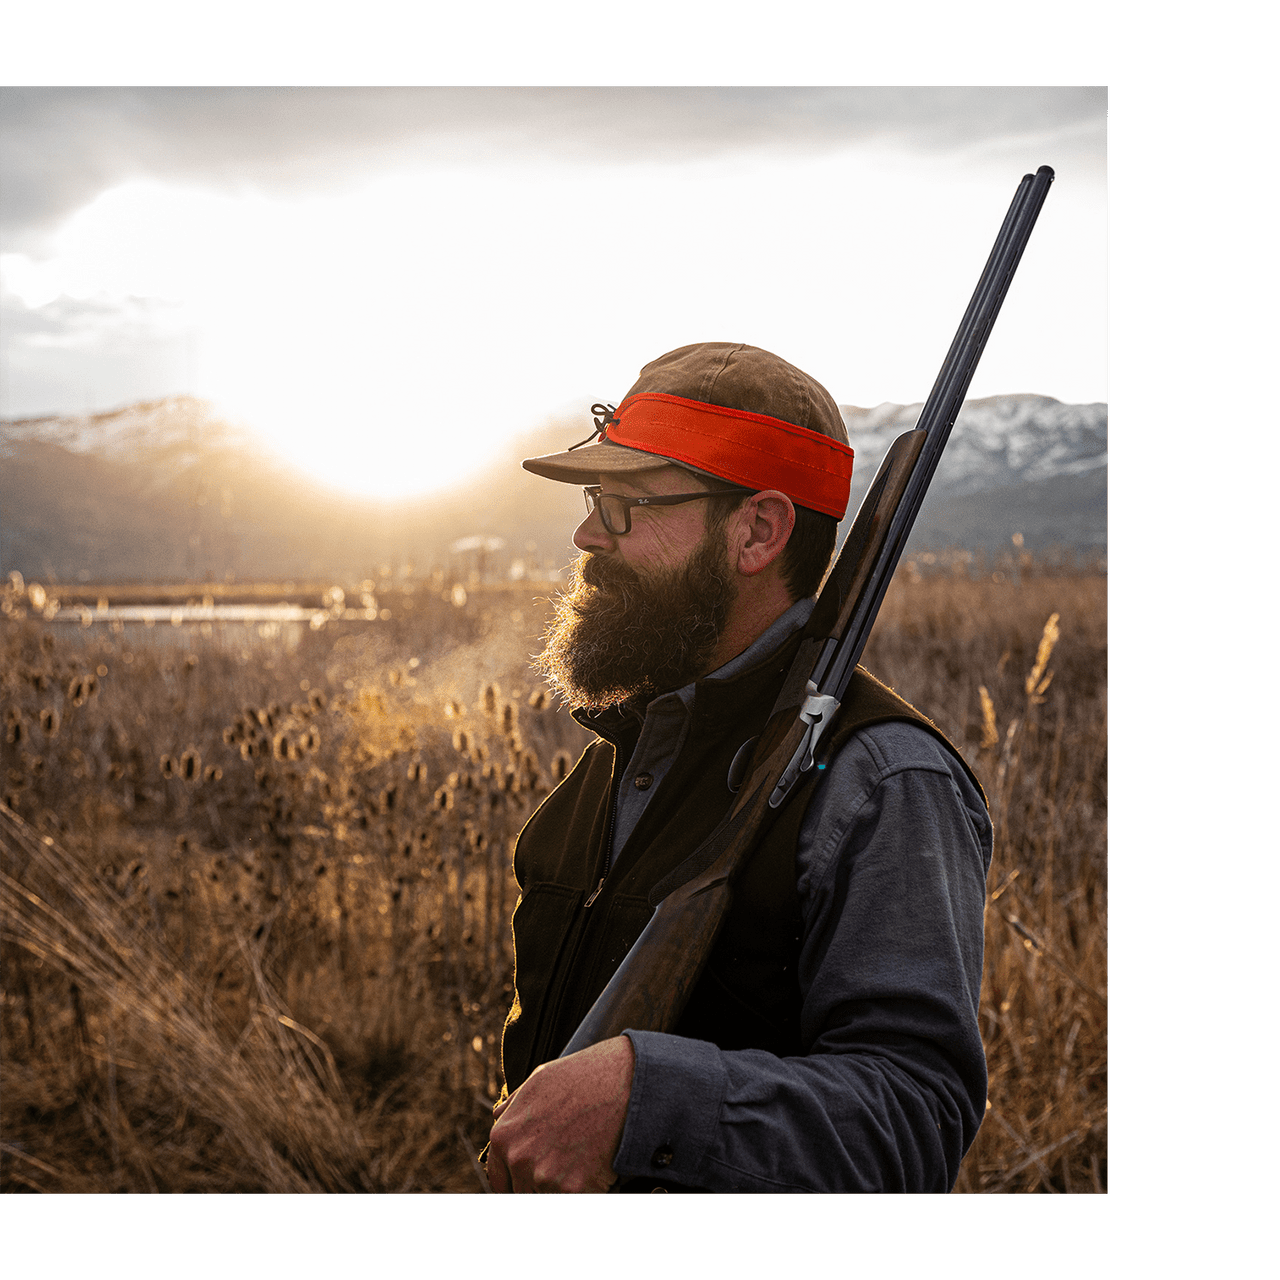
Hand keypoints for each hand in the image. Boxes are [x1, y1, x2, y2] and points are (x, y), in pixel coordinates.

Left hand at [486, 1035, 633, 1192]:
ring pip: (548, 1200)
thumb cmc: (582, 1077)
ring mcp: (545, 1177)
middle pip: (523, 1194)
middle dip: (541, 1186)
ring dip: (564, 1189)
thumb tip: (498, 1116)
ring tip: (583, 1161)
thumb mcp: (538, 1082)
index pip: (499, 1180)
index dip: (515, 1183)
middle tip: (565, 1168)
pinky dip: (588, 1192)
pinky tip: (598, 1166)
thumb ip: (514, 1106)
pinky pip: (576, 1202)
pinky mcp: (574, 1190)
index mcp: (504, 1136)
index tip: (529, 1183)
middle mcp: (519, 1160)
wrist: (624, 1081)